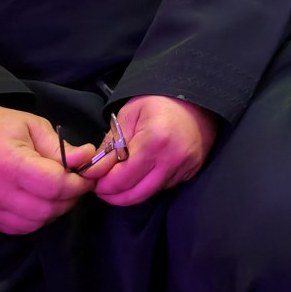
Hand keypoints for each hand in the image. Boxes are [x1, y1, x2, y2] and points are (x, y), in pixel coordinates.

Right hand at [0, 101, 95, 234]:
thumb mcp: (32, 126)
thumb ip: (60, 147)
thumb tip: (87, 159)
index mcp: (9, 163)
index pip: (54, 186)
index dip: (79, 183)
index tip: (88, 175)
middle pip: (47, 209)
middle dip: (70, 198)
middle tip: (76, 183)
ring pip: (34, 224)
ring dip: (54, 211)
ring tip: (58, 192)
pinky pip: (17, 229)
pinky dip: (34, 219)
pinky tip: (39, 202)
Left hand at [89, 96, 219, 207]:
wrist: (197, 95)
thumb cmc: (159, 100)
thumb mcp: (128, 115)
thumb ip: (110, 146)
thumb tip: (93, 172)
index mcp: (153, 141)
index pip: (121, 180)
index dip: (103, 185)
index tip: (94, 181)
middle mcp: (172, 158)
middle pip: (135, 195)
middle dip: (114, 196)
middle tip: (103, 188)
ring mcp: (185, 166)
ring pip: (150, 194)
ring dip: (132, 191)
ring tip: (121, 179)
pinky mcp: (193, 170)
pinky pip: (164, 187)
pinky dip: (150, 184)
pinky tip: (144, 172)